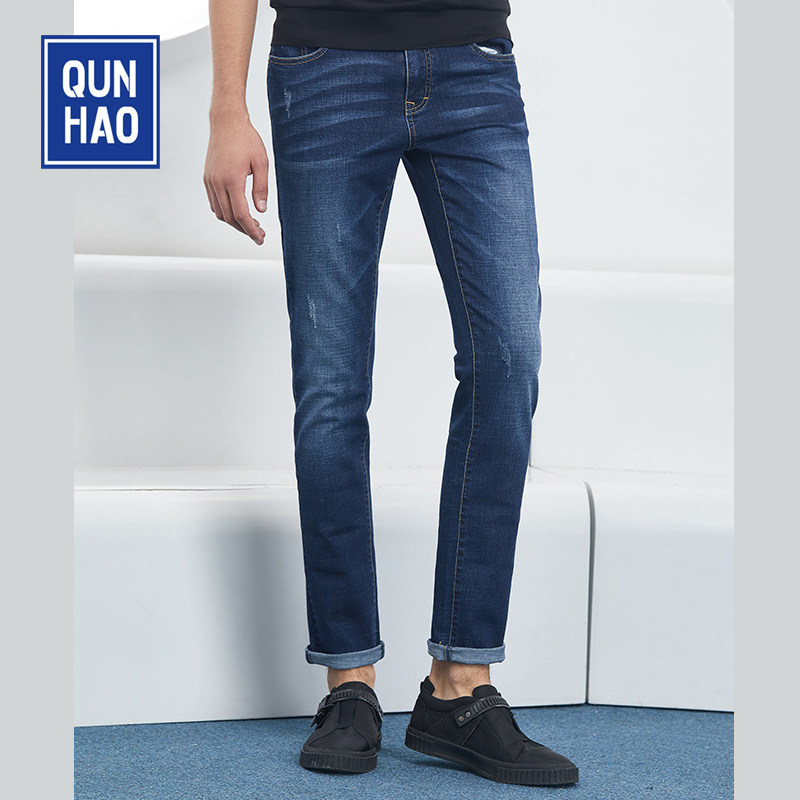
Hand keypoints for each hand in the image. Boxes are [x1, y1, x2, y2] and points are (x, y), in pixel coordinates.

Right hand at [203, 114, 268, 244]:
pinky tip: (237, 212)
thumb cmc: (246, 139)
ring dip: (234, 222)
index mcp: (232, 180)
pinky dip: (225, 212)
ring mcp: (210, 181)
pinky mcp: (207, 178)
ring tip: (250, 224)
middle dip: (244, 229)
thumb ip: (261, 188)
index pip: (241, 215)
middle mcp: (217, 183)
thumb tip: (261, 210)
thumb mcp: (262, 163)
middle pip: (229, 218)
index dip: (251, 230)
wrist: (226, 122)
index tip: (260, 238)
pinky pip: (214, 203)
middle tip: (259, 234)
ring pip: (220, 213)